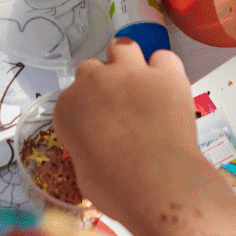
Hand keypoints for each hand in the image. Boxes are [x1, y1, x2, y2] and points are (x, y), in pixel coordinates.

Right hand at [54, 38, 209, 225]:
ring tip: (139, 85)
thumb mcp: (85, 171)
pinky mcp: (166, 74)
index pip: (70, 98)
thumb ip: (87, 145)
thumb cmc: (115, 188)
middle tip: (117, 108)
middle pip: (92, 69)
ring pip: (122, 47)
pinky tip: (167, 88)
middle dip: (102, 85)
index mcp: (69, 107)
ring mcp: (132, 73)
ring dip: (127, 62)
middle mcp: (95, 81)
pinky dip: (164, 70)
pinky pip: (163, 57)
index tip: (95, 127)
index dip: (84, 112)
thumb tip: (100, 146)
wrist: (158, 183)